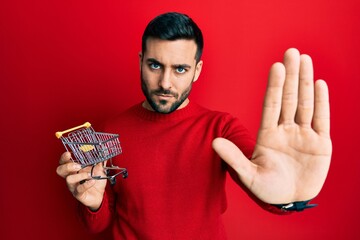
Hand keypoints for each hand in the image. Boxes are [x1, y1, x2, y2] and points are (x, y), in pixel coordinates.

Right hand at [56, 152, 106, 209]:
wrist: (100, 195)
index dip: (64, 158)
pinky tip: (93, 181)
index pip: (63, 162)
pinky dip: (87, 184)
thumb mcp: (99, 169)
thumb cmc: (96, 180)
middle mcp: (71, 177)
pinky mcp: (78, 194)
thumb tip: (105, 152)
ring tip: (89, 175)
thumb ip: (101, 161)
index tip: (68, 153)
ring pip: (69, 179)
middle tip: (79, 166)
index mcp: (74, 169)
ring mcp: (73, 186)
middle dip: (68, 166)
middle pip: (60, 170)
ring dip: (80, 176)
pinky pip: (79, 189)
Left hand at [213, 48, 331, 203]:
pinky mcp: (321, 144)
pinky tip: (320, 84)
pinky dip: (322, 103)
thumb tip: (214, 142)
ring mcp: (304, 135)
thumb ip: (233, 157)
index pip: (271, 105)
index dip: (274, 86)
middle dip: (291, 75)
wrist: (288, 201)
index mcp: (268, 134)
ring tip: (305, 59)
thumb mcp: (248, 175)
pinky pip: (322, 119)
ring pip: (305, 103)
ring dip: (306, 82)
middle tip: (292, 52)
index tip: (276, 67)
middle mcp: (286, 130)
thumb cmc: (266, 189)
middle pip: (289, 98)